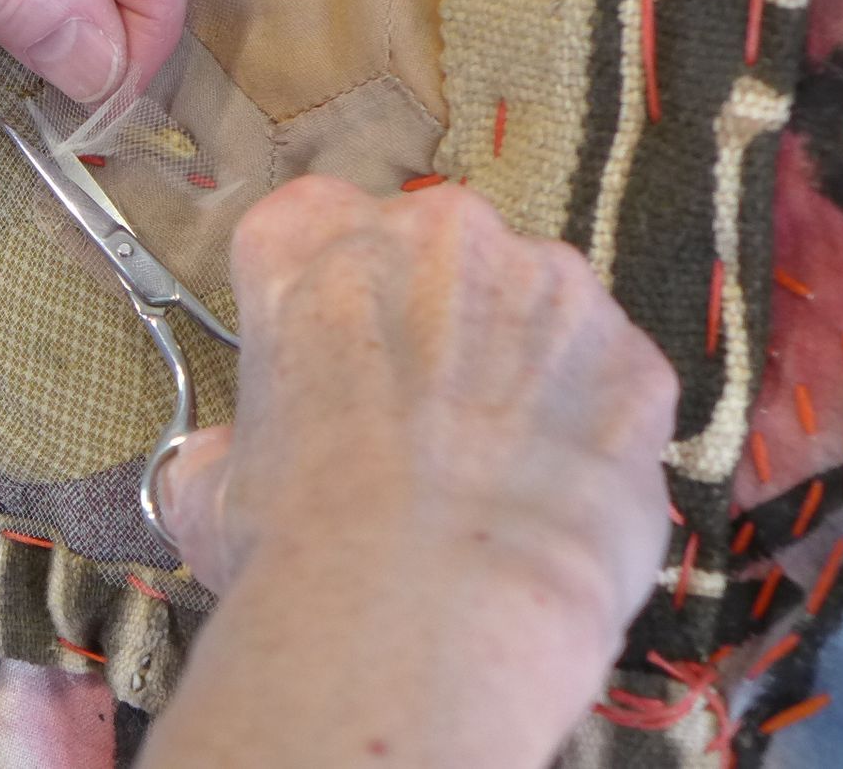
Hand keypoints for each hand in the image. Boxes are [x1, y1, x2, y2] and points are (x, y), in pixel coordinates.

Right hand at [146, 177, 677, 767]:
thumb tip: (225, 461)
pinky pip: (607, 378)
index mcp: (307, 244)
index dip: (321, 301)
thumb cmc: (300, 547)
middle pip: (432, 255)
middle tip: (411, 426)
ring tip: (489, 472)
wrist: (428, 615)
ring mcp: (546, 285)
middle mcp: (432, 234)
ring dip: (515, 366)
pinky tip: (551, 500)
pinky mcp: (632, 356)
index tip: (327, 363)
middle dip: (428, 324)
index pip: (307, 228)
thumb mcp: (209, 492)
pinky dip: (586, 427)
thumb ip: (225, 446)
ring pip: (530, 306)